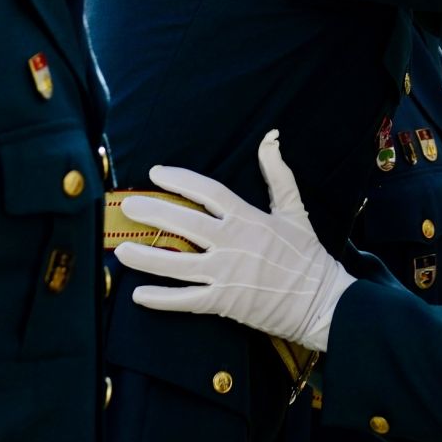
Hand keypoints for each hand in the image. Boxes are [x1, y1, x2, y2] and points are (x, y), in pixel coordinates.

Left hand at [116, 130, 354, 350]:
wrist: (321, 301)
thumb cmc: (307, 256)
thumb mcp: (294, 211)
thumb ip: (278, 175)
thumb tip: (271, 139)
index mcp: (249, 218)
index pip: (207, 191)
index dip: (179, 180)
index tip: (155, 173)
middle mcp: (233, 243)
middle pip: (183, 222)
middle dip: (152, 212)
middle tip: (127, 206)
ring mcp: (226, 274)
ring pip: (177, 263)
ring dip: (146, 257)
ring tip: (121, 249)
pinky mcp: (224, 302)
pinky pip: (185, 299)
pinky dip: (161, 299)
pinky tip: (138, 294)